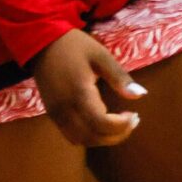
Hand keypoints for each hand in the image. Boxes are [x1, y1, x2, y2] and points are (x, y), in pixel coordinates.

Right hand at [30, 29, 143, 145]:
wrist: (40, 42)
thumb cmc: (73, 46)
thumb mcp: (100, 56)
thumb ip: (119, 77)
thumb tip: (141, 95)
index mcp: (78, 92)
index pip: (101, 123)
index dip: (122, 126)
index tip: (134, 114)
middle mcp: (64, 107)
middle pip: (93, 136)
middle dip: (116, 135)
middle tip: (132, 120)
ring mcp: (55, 112)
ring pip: (81, 140)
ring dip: (103, 138)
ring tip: (118, 124)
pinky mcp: (52, 113)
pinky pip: (71, 134)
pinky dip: (89, 135)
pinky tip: (100, 122)